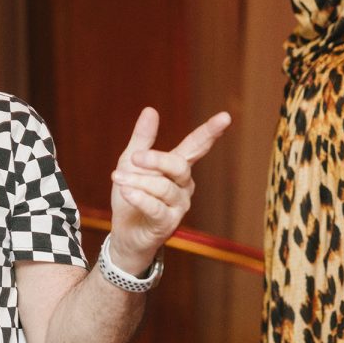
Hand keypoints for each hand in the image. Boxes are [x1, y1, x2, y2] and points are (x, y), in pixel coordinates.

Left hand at [108, 108, 231, 272]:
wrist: (124, 232)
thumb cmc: (131, 196)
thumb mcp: (131, 163)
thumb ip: (142, 139)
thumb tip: (151, 110)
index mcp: (177, 169)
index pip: (196, 147)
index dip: (209, 132)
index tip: (225, 117)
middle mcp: (184, 186)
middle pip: (178, 166)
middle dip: (156, 159)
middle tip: (134, 158)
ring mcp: (179, 206)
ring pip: (163, 187)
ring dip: (137, 181)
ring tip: (117, 179)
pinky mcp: (168, 224)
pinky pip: (156, 207)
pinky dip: (139, 198)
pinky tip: (127, 192)